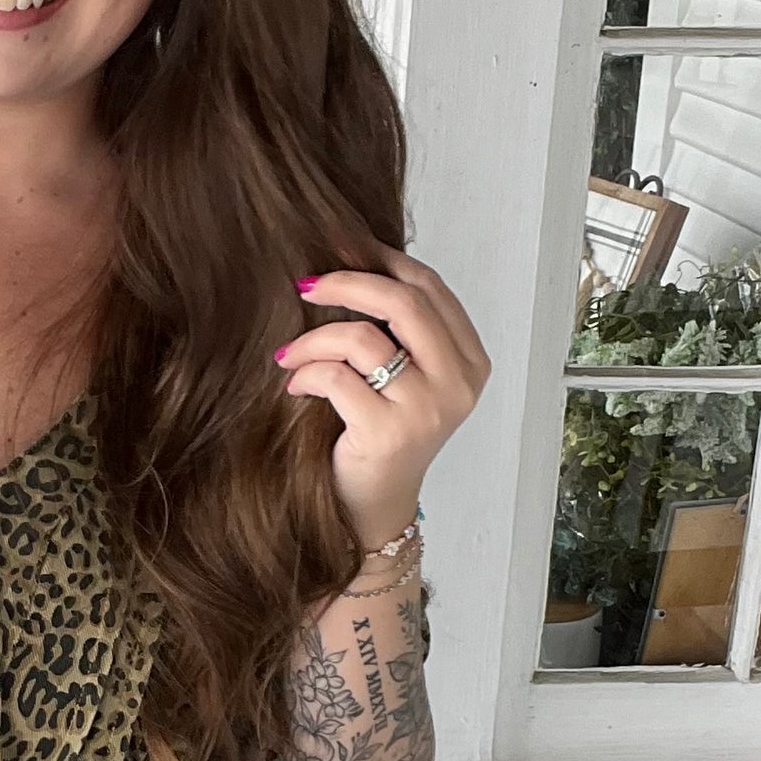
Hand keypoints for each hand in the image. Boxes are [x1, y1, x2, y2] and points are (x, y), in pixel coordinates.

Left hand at [277, 243, 490, 546]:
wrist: (373, 508)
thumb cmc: (381, 434)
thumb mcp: (405, 377)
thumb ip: (399, 329)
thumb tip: (351, 259)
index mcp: (470, 362)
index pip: (431, 288)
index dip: (384, 261)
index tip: (340, 252)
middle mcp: (458, 384)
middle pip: (404, 301)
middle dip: (347, 283)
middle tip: (306, 285)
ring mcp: (427, 410)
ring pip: (363, 338)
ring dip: (314, 338)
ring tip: (290, 355)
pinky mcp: (389, 433)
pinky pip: (337, 378)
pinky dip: (306, 374)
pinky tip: (296, 386)